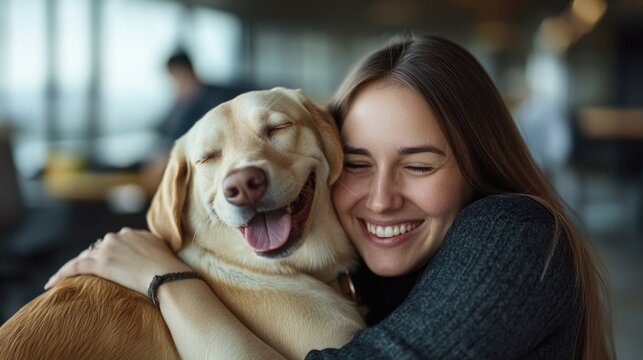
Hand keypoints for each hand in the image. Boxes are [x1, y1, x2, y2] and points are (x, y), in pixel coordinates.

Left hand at [44, 227, 191, 293]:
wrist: (166, 276)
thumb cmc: (169, 268)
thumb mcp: (162, 249)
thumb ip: (150, 246)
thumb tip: (149, 251)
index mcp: (132, 233)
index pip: (112, 243)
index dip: (107, 253)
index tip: (105, 264)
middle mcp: (117, 237)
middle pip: (97, 248)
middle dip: (91, 260)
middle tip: (86, 275)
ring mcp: (108, 249)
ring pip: (84, 257)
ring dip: (74, 268)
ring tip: (64, 279)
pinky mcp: (100, 263)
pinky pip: (74, 267)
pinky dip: (61, 274)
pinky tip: (51, 284)